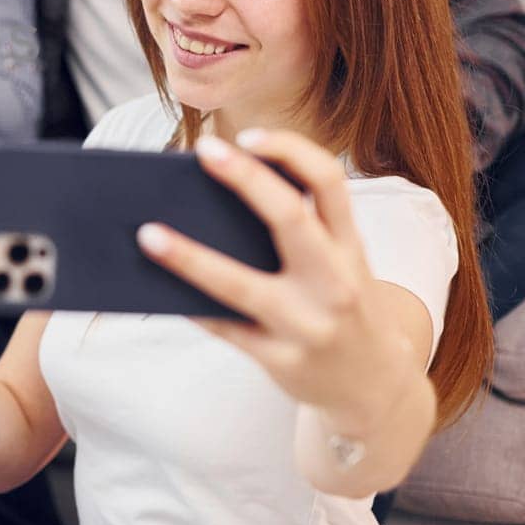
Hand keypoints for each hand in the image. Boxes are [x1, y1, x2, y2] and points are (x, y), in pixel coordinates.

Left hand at [139, 130, 422, 430]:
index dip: (290, 151)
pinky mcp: (283, 360)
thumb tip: (209, 200)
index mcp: (350, 246)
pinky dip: (189, 305)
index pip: (329, 181)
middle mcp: (336, 281)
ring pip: (240, 285)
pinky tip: (157, 286)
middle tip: (201, 151)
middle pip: (290, 218)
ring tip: (147, 233)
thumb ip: (302, 232)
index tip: (247, 136)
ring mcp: (310, 324)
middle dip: (245, 179)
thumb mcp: (342, 266)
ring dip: (189, 257)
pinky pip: (225, 328)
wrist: (378, 388)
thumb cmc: (344, 307)